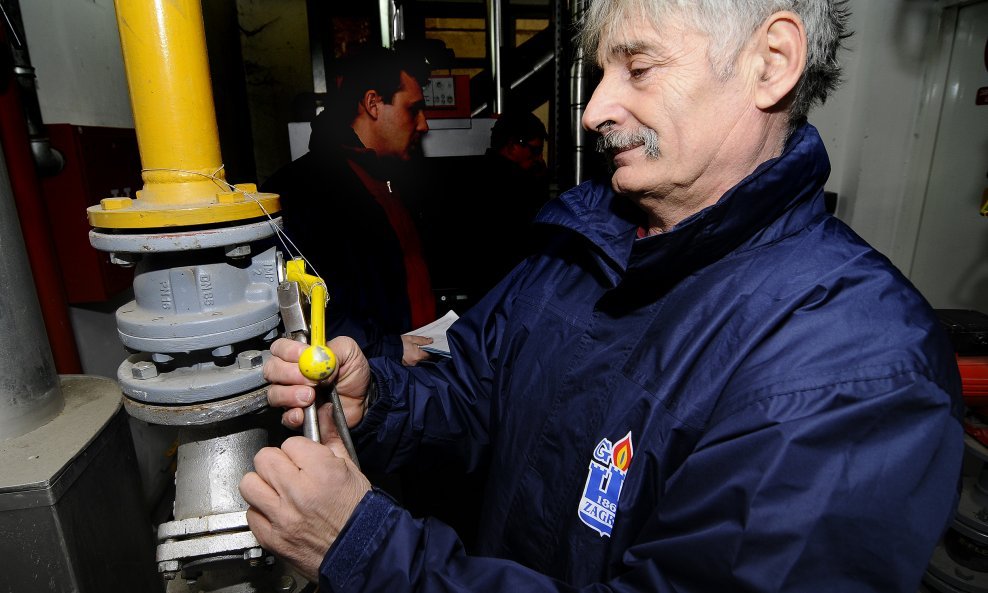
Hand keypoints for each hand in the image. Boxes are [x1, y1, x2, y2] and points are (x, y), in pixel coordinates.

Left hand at [240, 436, 371, 581]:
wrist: (361, 552)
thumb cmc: (359, 513)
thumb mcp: (351, 469)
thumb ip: (331, 439)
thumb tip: (324, 414)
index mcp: (321, 472)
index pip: (290, 443)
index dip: (298, 450)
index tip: (304, 458)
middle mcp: (298, 493)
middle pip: (264, 459)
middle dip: (277, 462)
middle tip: (288, 472)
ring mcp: (281, 517)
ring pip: (249, 484)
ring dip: (263, 485)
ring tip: (278, 491)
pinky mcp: (271, 538)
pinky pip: (251, 514)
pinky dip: (262, 511)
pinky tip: (278, 512)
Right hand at [264, 337, 371, 442]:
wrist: (363, 401)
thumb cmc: (353, 375)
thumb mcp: (350, 352)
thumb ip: (333, 348)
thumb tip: (315, 358)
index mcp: (301, 356)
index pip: (280, 348)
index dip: (288, 351)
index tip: (304, 355)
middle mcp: (291, 374)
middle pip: (271, 370)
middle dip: (288, 373)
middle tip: (310, 380)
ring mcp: (291, 395)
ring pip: (274, 393)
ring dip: (290, 394)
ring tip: (310, 396)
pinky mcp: (296, 415)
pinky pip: (284, 417)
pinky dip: (292, 415)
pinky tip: (304, 412)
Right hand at [401, 334, 433, 365]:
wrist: (388, 348)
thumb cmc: (399, 343)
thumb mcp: (412, 339)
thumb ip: (422, 340)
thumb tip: (431, 341)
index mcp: (418, 356)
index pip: (430, 356)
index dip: (433, 352)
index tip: (434, 349)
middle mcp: (415, 362)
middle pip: (426, 359)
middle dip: (427, 354)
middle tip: (427, 349)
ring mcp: (411, 364)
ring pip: (420, 361)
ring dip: (422, 357)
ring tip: (420, 351)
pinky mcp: (407, 365)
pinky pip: (415, 362)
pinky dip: (416, 359)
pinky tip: (415, 354)